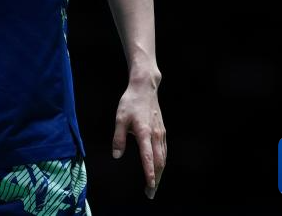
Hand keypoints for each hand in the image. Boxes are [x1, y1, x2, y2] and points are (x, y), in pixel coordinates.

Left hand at [112, 77, 165, 198]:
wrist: (145, 88)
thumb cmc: (130, 103)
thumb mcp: (119, 119)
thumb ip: (118, 138)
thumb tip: (117, 155)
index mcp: (144, 133)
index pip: (148, 157)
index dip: (149, 173)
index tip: (150, 186)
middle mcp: (155, 135)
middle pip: (159, 162)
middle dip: (156, 179)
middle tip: (150, 193)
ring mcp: (161, 134)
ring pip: (163, 158)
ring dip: (159, 173)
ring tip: (154, 185)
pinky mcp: (162, 131)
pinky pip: (164, 151)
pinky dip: (162, 163)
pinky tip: (158, 168)